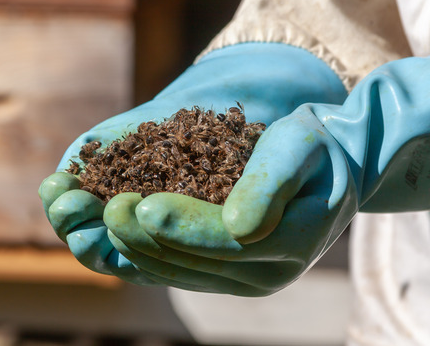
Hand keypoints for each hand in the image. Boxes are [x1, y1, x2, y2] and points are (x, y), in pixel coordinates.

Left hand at [113, 39, 429, 294]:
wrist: (330, 168)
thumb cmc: (312, 148)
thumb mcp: (298, 149)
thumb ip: (270, 184)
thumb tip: (239, 227)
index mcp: (290, 243)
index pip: (225, 241)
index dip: (180, 224)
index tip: (139, 205)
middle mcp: (265, 275)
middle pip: (192, 261)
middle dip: (143, 235)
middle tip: (104, 208)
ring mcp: (243, 280)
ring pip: (174, 271)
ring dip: (132, 247)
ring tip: (99, 219)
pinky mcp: (224, 276)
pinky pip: (173, 271)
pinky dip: (139, 253)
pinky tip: (110, 231)